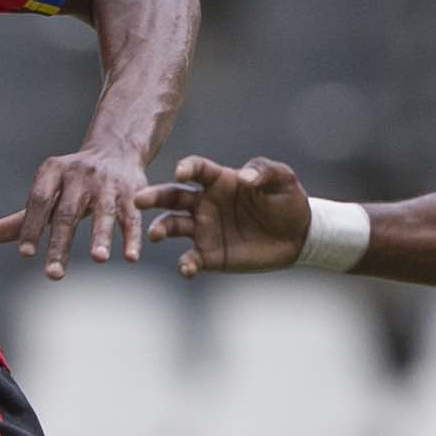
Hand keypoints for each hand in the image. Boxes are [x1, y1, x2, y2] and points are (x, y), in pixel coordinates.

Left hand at [0, 146, 152, 278]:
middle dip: (60, 244)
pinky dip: (132, 237)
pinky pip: (132, 216)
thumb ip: (23, 217)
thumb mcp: (48, 192)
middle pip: (67, 212)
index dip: (31, 226)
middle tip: (53, 274)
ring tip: (98, 260)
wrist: (116, 151)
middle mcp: (80, 175)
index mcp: (53, 172)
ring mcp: (108, 183)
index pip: (38, 201)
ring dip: (101, 237)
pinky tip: (131, 258)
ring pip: (104, 213)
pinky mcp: (133, 192)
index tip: (26, 254)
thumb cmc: (73, 182)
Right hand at [135, 154, 313, 278]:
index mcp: (219, 181)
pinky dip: (185, 264)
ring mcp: (203, 230)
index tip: (181, 171)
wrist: (298, 236)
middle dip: (153, 197)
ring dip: (160, 229)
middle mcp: (204, 204)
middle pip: (172, 197)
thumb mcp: (283, 179)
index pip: (196, 170)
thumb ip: (264, 171)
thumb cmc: (288, 201)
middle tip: (137, 200)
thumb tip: (243, 178)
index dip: (188, 167)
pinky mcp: (209, 255)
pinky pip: (190, 259)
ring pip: (172, 226)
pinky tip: (186, 268)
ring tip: (155, 234)